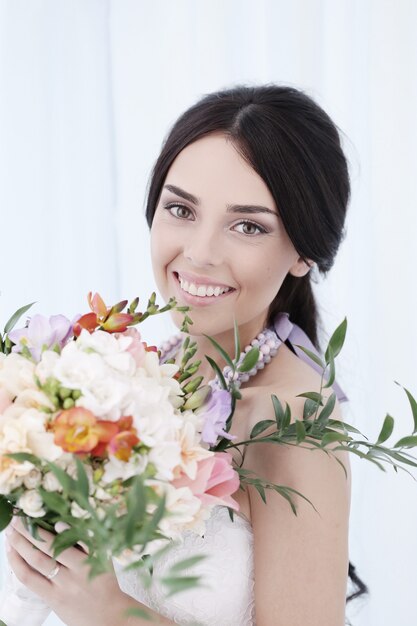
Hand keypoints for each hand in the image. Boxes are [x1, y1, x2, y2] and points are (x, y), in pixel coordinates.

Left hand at [5, 517, 131, 625]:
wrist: (107, 616)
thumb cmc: (106, 582)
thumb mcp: (104, 557)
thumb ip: (86, 539)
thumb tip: (60, 522)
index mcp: (85, 563)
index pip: (59, 543)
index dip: (42, 530)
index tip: (32, 515)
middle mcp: (70, 577)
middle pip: (42, 553)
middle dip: (26, 534)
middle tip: (15, 520)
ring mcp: (58, 589)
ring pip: (32, 567)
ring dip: (18, 549)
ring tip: (10, 534)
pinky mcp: (50, 600)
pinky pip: (30, 581)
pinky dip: (18, 566)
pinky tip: (12, 555)